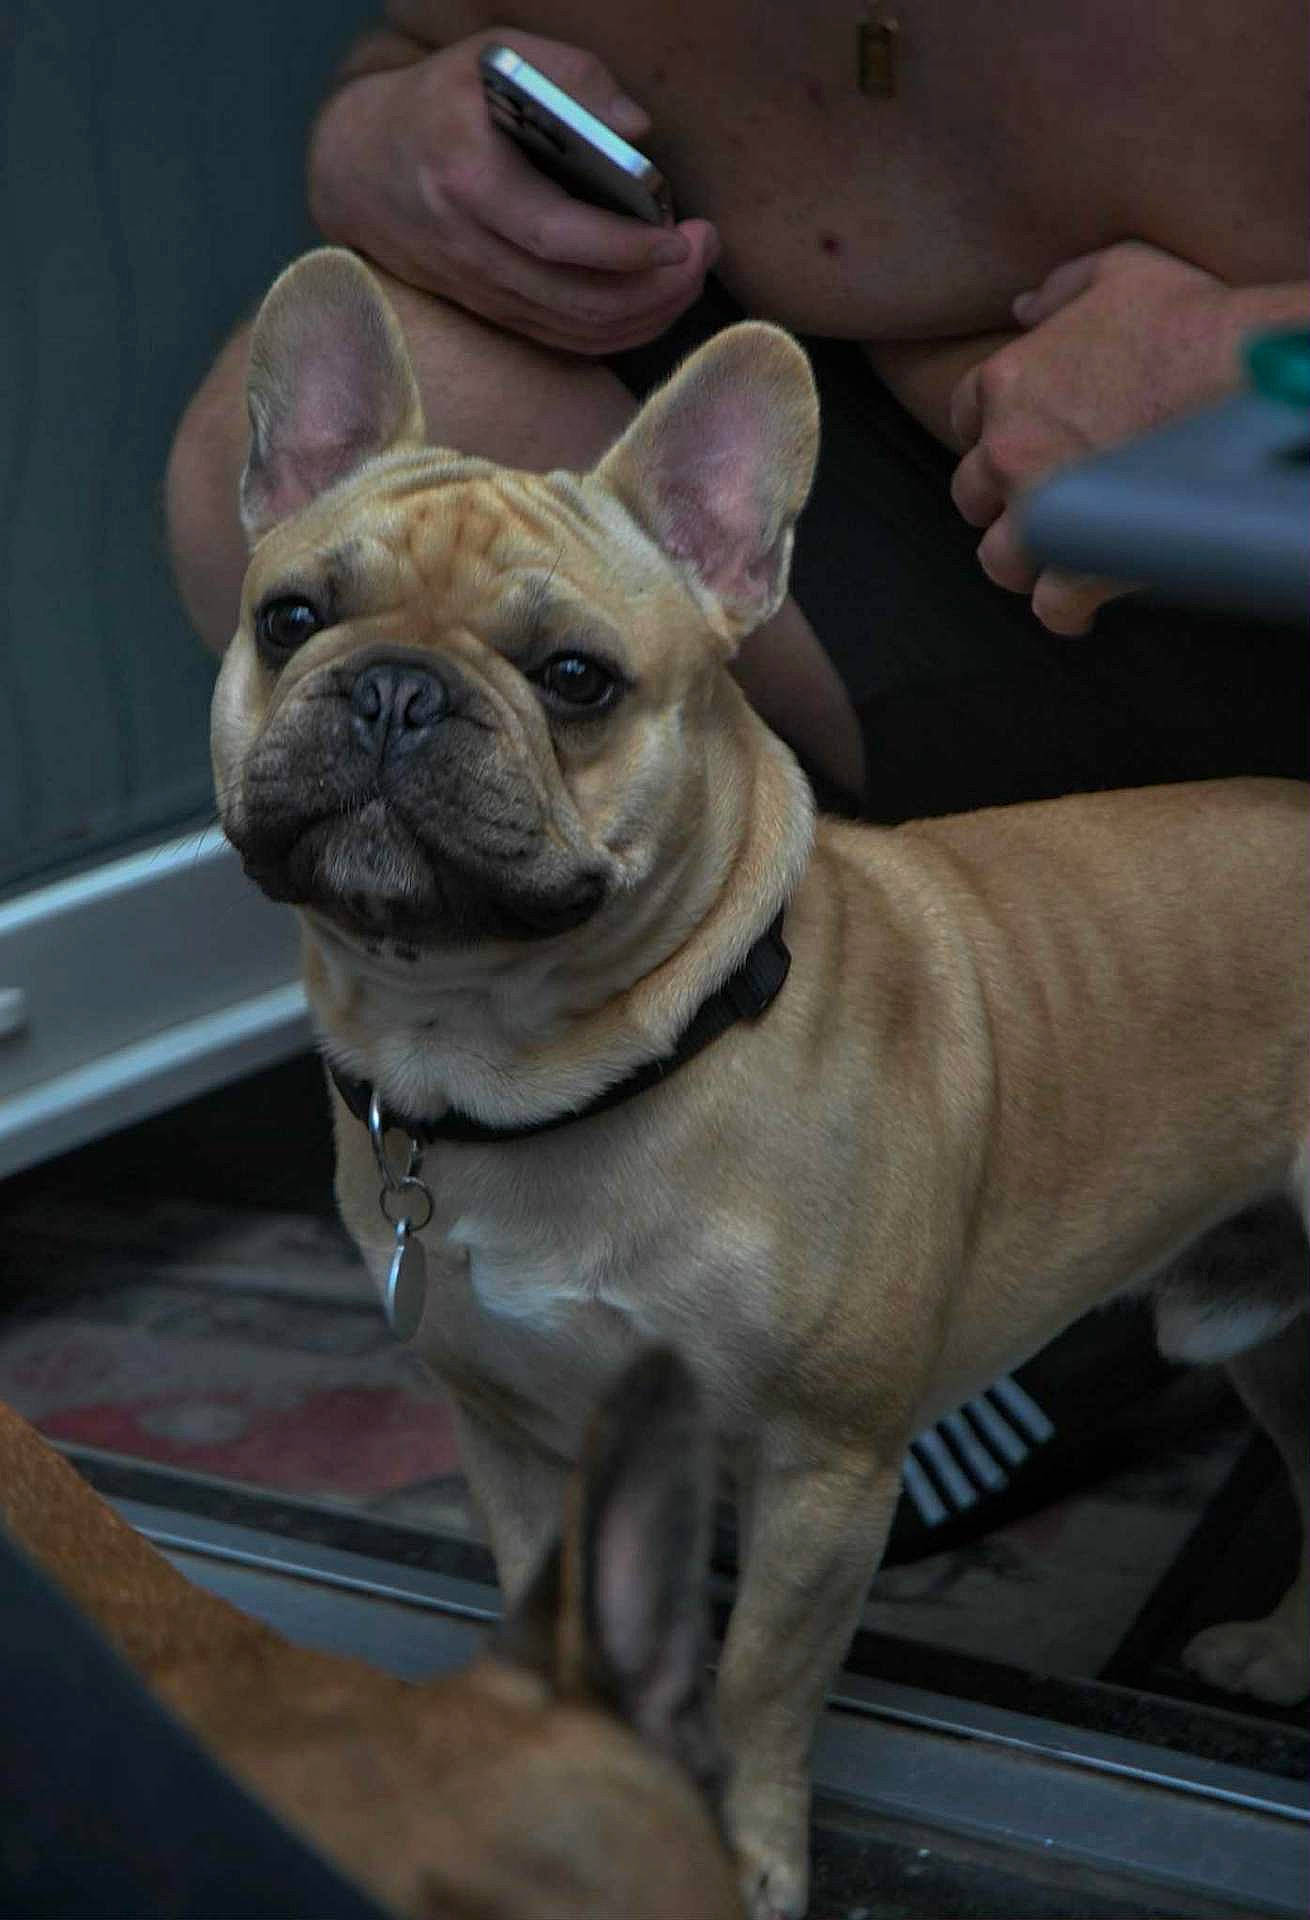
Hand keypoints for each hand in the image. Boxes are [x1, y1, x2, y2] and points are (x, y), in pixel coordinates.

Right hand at [307, 28, 718, 355]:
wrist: (358, 166)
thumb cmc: (440, 101)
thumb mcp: (492, 58)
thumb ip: (568, 76)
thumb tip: (638, 130)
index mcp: (467, 181)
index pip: (555, 236)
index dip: (624, 249)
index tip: (679, 237)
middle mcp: (470, 248)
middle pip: (575, 298)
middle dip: (654, 288)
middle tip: (704, 253)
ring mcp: (480, 291)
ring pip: (576, 329)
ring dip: (647, 314)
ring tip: (692, 274)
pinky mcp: (492, 313)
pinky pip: (565, 339)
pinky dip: (619, 330)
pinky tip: (657, 300)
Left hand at [949, 240, 1243, 633]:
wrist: (1250, 380)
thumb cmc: (1196, 320)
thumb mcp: (1123, 271)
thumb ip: (1063, 288)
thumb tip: (1023, 305)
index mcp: (1007, 381)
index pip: (964, 419)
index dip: (995, 433)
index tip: (1027, 441)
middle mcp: (1008, 449)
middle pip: (972, 494)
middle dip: (1004, 499)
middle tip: (1047, 499)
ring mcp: (1039, 512)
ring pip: (998, 559)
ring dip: (1027, 559)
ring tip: (1063, 553)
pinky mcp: (1079, 561)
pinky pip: (1050, 607)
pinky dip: (1065, 611)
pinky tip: (1085, 605)